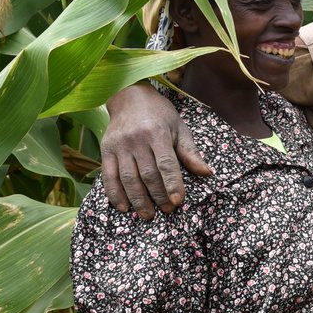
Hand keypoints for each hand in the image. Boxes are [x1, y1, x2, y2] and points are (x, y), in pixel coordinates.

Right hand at [101, 84, 210, 218]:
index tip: (178, 201)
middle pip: (147, 174)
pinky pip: (108, 176)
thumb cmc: (160, 115)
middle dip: (158, 196)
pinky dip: (115, 194)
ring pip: (128, 178)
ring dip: (138, 200)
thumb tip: (207, 173)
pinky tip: (123, 207)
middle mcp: (136, 139)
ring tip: (147, 214)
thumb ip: (190, 153)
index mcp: (158, 133)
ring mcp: (119, 145)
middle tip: (167, 210)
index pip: (166, 163)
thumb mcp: (179, 129)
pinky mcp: (105, 149)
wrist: (130, 97)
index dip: (172, 184)